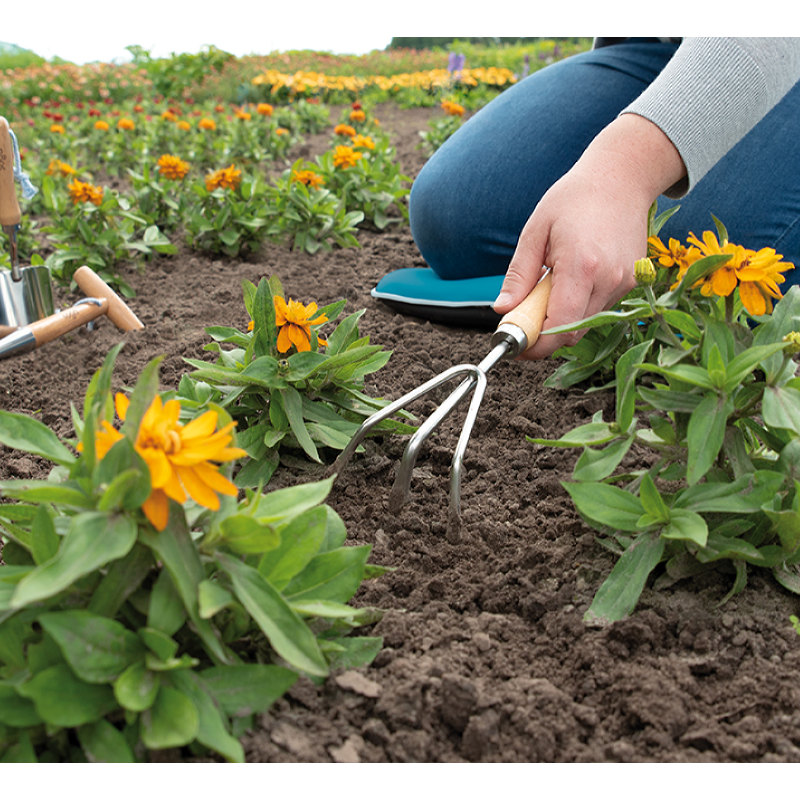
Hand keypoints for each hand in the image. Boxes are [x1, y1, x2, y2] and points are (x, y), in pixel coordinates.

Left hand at [493, 113, 686, 359]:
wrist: (622, 177)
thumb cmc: (573, 199)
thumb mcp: (535, 232)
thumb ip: (519, 275)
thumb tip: (503, 309)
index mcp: (580, 267)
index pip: (558, 328)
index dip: (536, 344)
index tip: (517, 345)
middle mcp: (608, 280)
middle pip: (572, 333)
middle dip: (545, 335)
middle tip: (524, 319)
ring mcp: (624, 282)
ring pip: (586, 323)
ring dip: (562, 319)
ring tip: (550, 286)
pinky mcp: (632, 282)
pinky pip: (600, 308)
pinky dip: (580, 306)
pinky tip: (572, 279)